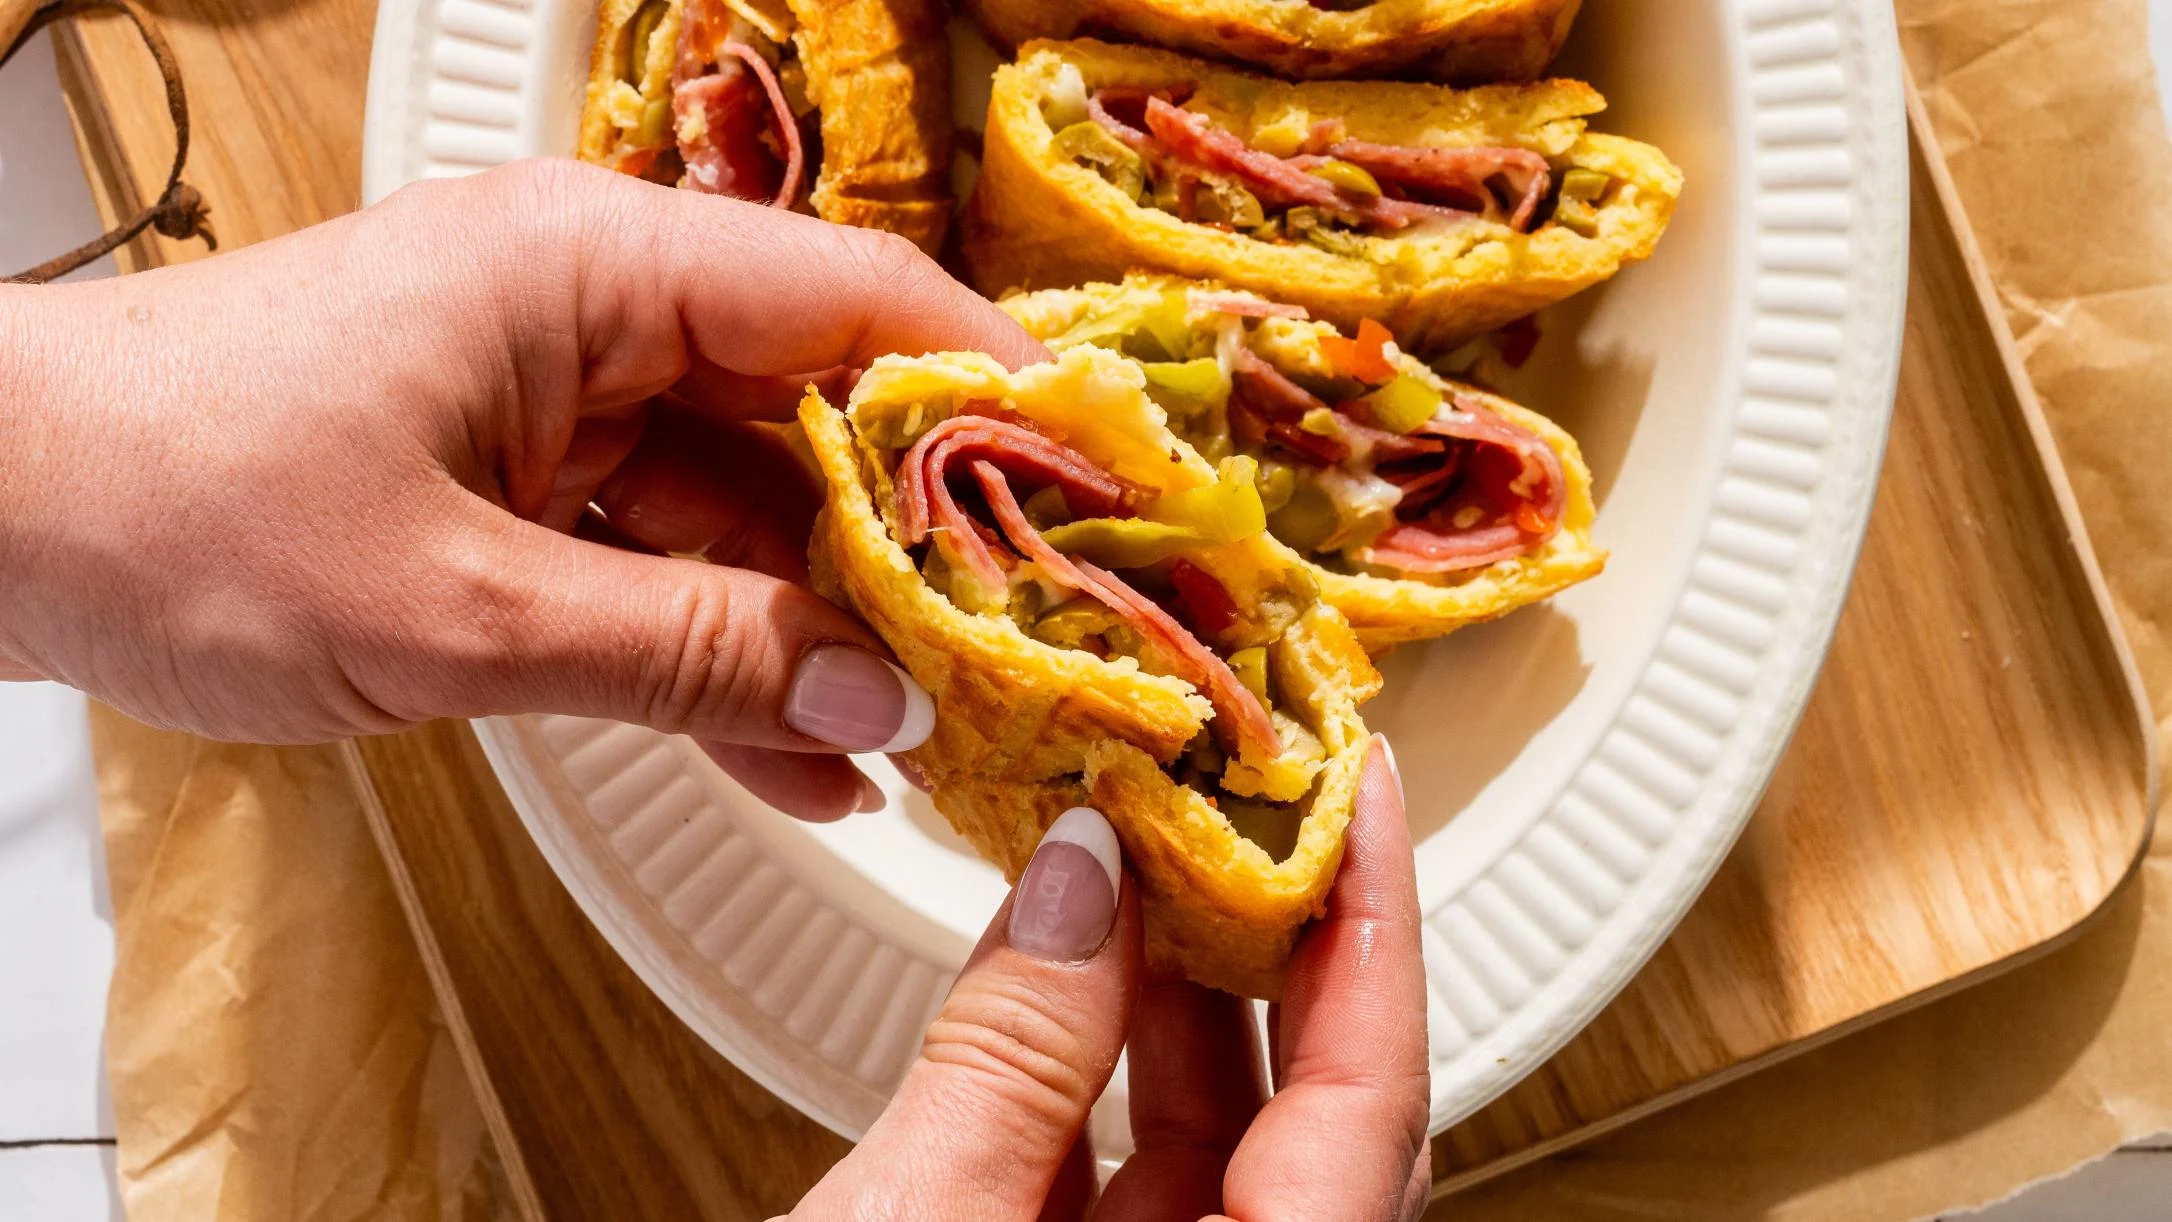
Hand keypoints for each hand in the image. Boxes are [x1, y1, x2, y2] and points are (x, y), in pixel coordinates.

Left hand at [0, 158, 1046, 818]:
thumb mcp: (459, 609)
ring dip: (825, 628)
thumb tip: (873, 700)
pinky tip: (800, 754)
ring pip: (749, 507)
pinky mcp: (523, 476)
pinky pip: (662, 560)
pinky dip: (720, 654)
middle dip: (925, 545)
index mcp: (594, 266)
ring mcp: (562, 396)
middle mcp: (596, 310)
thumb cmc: (172, 497)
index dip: (1000, 394)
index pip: (860, 300)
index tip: (1106, 489)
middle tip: (1032, 651)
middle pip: (823, 414)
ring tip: (931, 736)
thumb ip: (685, 657)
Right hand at [794, 736, 1430, 1220]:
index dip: (1376, 923)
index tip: (1356, 781)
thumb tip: (1081, 871)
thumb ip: (1010, 1056)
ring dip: (1182, 992)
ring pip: (1226, 1139)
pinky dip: (1105, 1067)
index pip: (1371, 1096)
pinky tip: (1068, 961)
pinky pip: (1139, 1175)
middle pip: (1320, 1104)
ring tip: (1142, 845)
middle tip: (1245, 785)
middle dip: (1277, 934)